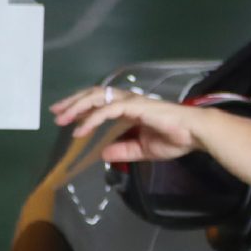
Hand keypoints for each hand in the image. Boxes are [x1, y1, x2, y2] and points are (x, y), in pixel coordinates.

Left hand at [50, 86, 205, 165]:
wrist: (194, 134)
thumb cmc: (173, 138)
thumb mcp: (142, 149)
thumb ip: (123, 151)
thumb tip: (103, 155)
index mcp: (128, 108)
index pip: (99, 102)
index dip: (80, 108)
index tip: (64, 116)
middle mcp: (127, 101)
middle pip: (93, 96)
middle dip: (72, 103)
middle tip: (55, 112)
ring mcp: (131, 102)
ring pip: (97, 99)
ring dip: (77, 108)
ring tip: (62, 120)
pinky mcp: (135, 107)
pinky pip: (108, 111)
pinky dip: (92, 120)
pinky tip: (80, 130)